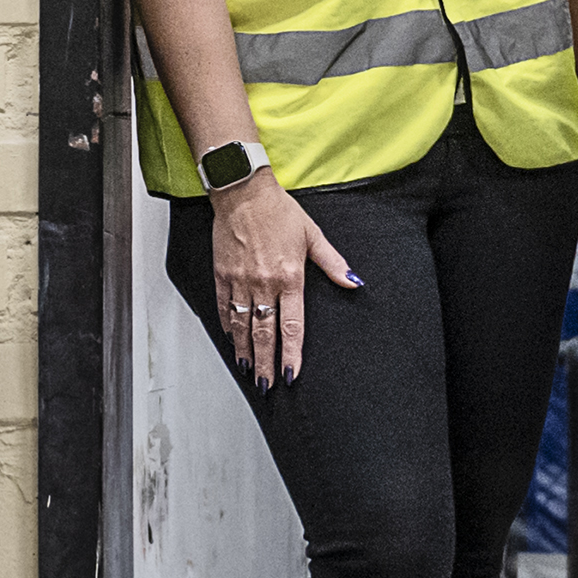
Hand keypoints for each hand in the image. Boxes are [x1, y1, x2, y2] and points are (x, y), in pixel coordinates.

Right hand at [206, 171, 352, 377]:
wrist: (243, 193)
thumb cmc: (278, 211)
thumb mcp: (313, 235)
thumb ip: (333, 263)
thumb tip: (354, 282)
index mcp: (289, 277)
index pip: (292, 326)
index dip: (291, 353)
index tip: (291, 373)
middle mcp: (264, 284)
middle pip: (265, 333)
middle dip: (266, 363)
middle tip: (267, 385)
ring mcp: (240, 281)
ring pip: (243, 326)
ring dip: (245, 351)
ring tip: (248, 371)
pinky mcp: (223, 274)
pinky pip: (225, 307)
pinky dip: (228, 326)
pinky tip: (232, 340)